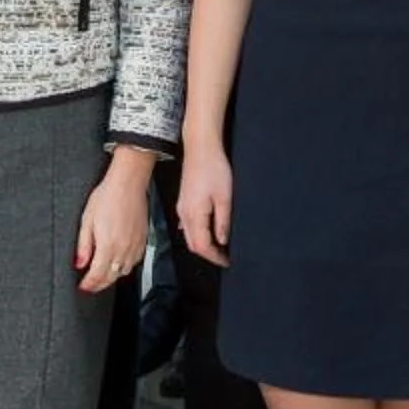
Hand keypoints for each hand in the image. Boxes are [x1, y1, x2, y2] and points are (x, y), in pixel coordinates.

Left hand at [76, 160, 150, 292]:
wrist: (128, 183)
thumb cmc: (107, 196)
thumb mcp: (87, 219)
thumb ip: (83, 245)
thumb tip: (79, 263)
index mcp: (108, 245)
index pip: (97, 275)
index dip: (88, 284)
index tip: (83, 286)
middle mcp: (123, 249)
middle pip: (111, 277)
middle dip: (99, 284)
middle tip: (90, 285)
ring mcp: (135, 245)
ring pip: (124, 272)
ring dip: (112, 277)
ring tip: (103, 275)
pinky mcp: (143, 240)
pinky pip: (135, 262)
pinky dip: (125, 267)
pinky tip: (119, 263)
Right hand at [177, 142, 232, 266]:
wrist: (201, 147)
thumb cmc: (214, 168)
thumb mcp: (224, 197)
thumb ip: (223, 222)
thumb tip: (222, 241)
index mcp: (194, 214)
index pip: (202, 246)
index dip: (215, 257)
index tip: (227, 261)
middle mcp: (184, 213)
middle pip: (193, 244)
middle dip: (208, 254)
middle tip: (224, 257)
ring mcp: (182, 207)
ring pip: (189, 235)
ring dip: (202, 244)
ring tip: (218, 247)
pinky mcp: (184, 201)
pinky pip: (187, 224)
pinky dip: (197, 233)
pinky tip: (206, 232)